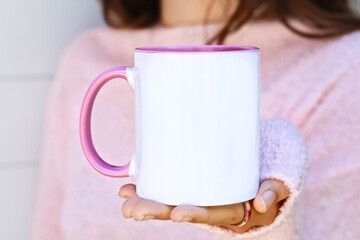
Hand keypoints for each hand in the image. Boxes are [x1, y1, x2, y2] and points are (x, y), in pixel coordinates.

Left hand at [119, 179, 288, 232]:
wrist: (257, 177)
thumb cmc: (267, 185)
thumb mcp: (275, 188)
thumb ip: (273, 191)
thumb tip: (264, 201)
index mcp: (229, 210)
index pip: (210, 215)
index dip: (194, 215)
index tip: (177, 214)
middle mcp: (208, 205)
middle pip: (180, 211)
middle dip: (156, 212)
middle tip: (133, 211)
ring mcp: (196, 195)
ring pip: (168, 201)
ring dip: (145, 200)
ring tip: (124, 196)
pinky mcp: (189, 183)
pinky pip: (166, 187)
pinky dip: (148, 185)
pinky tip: (130, 183)